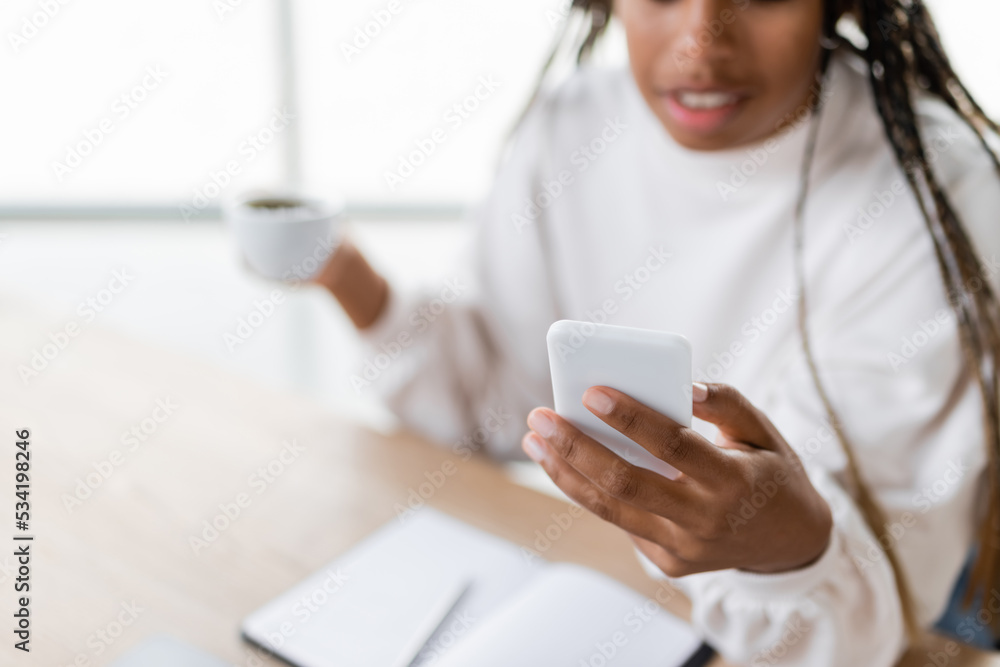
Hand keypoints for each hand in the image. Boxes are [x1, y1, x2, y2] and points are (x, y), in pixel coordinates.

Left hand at [522, 382, 832, 575]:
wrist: (791, 543)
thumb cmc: (771, 472)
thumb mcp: (765, 431)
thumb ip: (727, 403)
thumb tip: (684, 387)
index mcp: (735, 482)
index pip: (673, 445)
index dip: (630, 418)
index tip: (591, 391)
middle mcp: (706, 521)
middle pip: (626, 484)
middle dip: (576, 448)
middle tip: (541, 416)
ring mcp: (684, 549)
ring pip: (611, 509)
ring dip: (565, 473)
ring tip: (536, 440)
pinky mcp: (669, 564)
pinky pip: (622, 522)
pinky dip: (592, 490)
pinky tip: (567, 463)